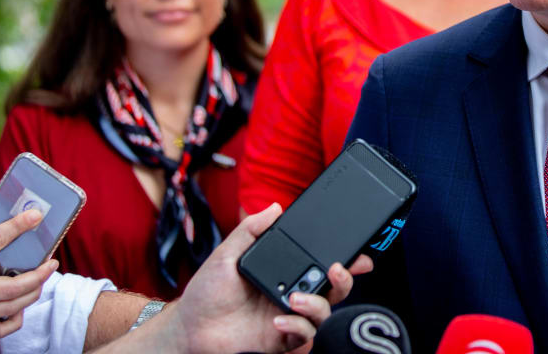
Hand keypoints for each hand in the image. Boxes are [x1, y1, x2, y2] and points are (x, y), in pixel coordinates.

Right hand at [0, 193, 57, 336]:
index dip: (18, 226)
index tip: (36, 216)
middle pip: (14, 285)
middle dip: (40, 274)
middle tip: (53, 261)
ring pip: (14, 306)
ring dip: (34, 292)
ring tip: (43, 278)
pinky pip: (3, 327)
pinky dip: (17, 317)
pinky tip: (23, 302)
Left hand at [168, 203, 371, 353]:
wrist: (190, 327)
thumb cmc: (208, 291)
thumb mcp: (227, 253)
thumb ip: (251, 230)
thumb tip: (275, 207)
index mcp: (285, 271)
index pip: (319, 262)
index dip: (344, 259)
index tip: (357, 253)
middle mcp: (292, 293)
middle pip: (333, 288)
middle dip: (345, 279)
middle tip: (337, 270)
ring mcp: (289, 316)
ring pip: (324, 312)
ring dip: (317, 304)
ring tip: (296, 298)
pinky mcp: (282, 340)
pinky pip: (304, 336)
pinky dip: (298, 328)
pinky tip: (280, 321)